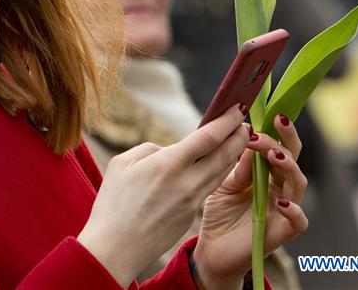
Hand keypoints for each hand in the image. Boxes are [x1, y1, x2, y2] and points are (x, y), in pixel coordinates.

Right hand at [78, 104, 248, 286]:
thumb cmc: (112, 204)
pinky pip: (209, 187)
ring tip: (238, 140)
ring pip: (221, 172)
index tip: (236, 107)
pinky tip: (217, 165)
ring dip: (233, 154)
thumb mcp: (123, 164)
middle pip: (224, 155)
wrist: (115, 249)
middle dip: (238, 136)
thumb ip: (150, 150)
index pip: (208, 137)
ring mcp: (191, 201)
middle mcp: (186, 183)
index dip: (226, 121)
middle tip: (245, 123)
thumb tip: (171, 151)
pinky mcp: (191, 215)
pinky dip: (218, 172)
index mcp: (168, 165)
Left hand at [193, 114, 309, 289]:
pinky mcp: (282, 232)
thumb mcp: (223, 181)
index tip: (264, 114)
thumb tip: (246, 135)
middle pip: (293, 158)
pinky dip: (294, 210)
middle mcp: (280, 187)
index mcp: (267, 173)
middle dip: (286, 139)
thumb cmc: (220, 212)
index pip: (278, 145)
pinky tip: (280, 200)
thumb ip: (237, 163)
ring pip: (299, 183)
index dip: (275, 129)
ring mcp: (284, 209)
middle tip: (277, 122)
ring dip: (288, 165)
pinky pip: (299, 220)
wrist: (212, 250)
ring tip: (273, 154)